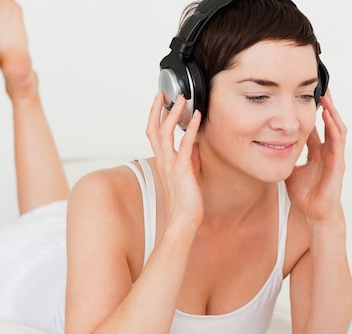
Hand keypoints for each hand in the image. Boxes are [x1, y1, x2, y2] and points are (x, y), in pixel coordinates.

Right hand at [145, 93, 203, 228]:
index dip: (154, 118)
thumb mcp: (187, 176)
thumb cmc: (185, 203)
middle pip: (154, 129)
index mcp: (163, 163)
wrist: (184, 220)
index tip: (159, 103)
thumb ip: (189, 160)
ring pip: (166, 133)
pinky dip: (191, 129)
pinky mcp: (182, 169)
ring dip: (173, 114)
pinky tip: (197, 117)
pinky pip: (185, 145)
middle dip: (157, 110)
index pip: (154, 135)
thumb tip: (193, 145)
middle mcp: (163, 162)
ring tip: (181, 99)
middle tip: (163, 94)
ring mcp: (171, 165)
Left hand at [286, 89, 346, 221]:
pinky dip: (333, 127)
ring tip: (326, 94)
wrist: (314, 213)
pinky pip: (338, 141)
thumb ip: (283, 156)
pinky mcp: (338, 164)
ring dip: (332, 110)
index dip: (310, 111)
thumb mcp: (289, 168)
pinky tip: (328, 115)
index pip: (314, 125)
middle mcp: (327, 151)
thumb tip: (266, 146)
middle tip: (319, 85)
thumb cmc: (305, 194)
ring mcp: (335, 156)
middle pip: (328, 122)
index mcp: (317, 152)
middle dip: (325, 104)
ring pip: (336, 127)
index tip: (304, 95)